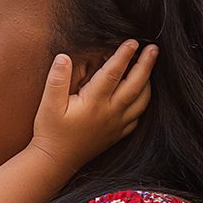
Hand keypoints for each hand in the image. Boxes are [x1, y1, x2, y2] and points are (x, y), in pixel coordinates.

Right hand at [29, 40, 155, 170]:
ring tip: (149, 69)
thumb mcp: (48, 104)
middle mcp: (110, 113)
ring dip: (148, 83)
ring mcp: (116, 125)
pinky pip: (137, 118)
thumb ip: (57, 79)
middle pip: (135, 85)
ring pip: (142, 102)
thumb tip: (64, 56)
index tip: (133, 41)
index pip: (113, 73)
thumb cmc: (50, 131)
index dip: (124, 55)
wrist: (55, 162)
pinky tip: (141, 96)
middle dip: (146, 64)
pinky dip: (143, 104)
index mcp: (94, 102)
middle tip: (154, 49)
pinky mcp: (117, 135)